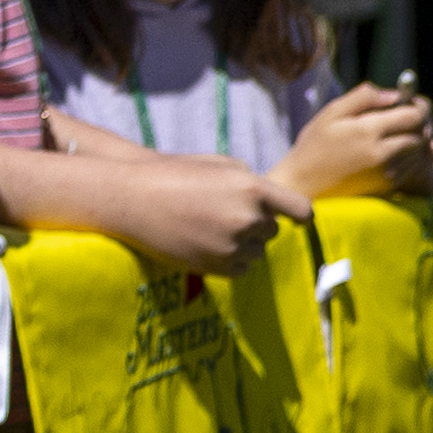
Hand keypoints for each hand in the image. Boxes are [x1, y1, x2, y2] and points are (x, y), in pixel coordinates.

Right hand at [112, 152, 310, 276]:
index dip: (300, 216)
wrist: (132, 198)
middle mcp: (248, 218)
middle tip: (224, 215)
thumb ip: (252, 182)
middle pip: (272, 230)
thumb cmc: (175, 174)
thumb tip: (273, 203)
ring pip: (257, 251)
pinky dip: (231, 260)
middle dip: (256, 224)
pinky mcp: (217, 266)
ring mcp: (233, 245)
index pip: (300, 209)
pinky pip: (242, 268)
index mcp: (253, 188)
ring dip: (243, 243)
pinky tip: (207, 244)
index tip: (299, 221)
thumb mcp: (221, 165)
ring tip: (210, 228)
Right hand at [277, 83, 432, 206]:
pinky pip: (416, 169)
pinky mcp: (389, 187)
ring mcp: (388, 174)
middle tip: (408, 118)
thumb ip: (364, 98)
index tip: (414, 103)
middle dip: (421, 123)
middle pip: (423, 134)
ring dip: (419, 141)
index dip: (420, 106)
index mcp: (368, 131)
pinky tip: (399, 152)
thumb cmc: (314, 146)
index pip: (415, 116)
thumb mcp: (332, 113)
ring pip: (423, 152)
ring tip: (400, 135)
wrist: (302, 185)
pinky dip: (415, 158)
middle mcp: (383, 154)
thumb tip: (394, 94)